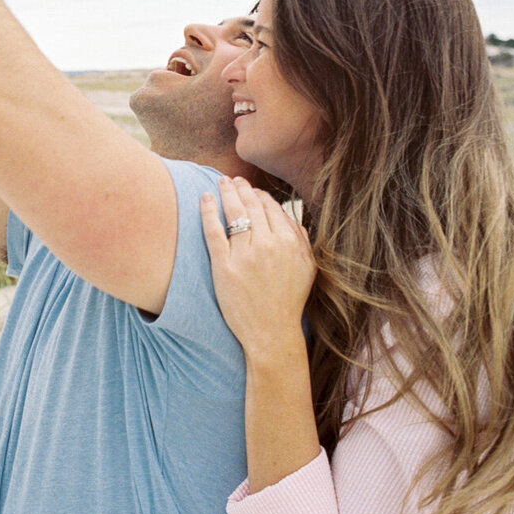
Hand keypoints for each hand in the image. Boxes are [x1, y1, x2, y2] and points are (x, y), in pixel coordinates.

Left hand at [201, 177, 314, 358]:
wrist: (271, 333)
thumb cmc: (289, 303)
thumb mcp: (309, 271)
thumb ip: (304, 243)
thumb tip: (295, 222)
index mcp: (290, 243)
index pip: (272, 208)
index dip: (260, 195)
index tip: (251, 189)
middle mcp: (268, 245)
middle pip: (252, 207)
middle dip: (242, 189)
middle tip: (233, 180)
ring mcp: (245, 255)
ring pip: (234, 214)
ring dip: (226, 193)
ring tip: (221, 183)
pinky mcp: (224, 266)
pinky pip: (213, 232)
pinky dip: (208, 212)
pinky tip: (205, 198)